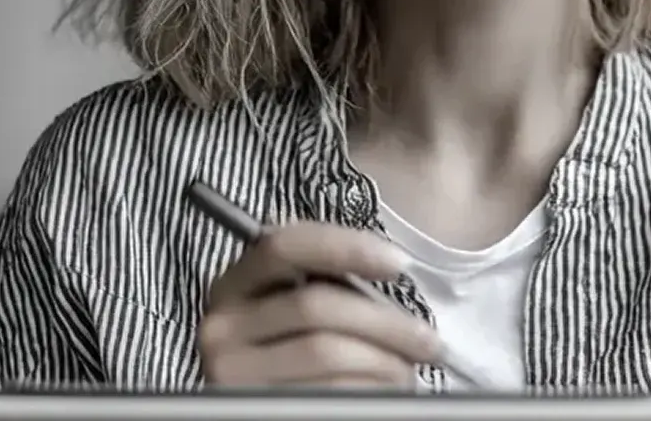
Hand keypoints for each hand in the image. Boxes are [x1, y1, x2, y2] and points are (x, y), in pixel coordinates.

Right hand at [197, 222, 444, 387]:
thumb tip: (392, 268)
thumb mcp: (300, 313)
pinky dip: (370, 390)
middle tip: (429, 342)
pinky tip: (384, 391)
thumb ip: (328, 285)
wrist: (274, 413)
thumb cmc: (302, 358)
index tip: (399, 264)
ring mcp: (232, 372)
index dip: (346, 247)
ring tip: (408, 371)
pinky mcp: (252, 407)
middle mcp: (221, 327)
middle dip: (386, 323)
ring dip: (385, 362)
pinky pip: (329, 392)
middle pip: (315, 305)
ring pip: (326, 351)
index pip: (285, 246)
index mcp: (234, 287)